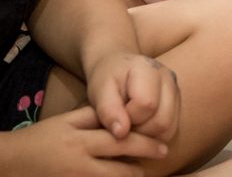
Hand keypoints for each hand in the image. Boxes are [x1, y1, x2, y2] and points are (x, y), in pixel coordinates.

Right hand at [0, 106, 166, 175]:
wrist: (12, 162)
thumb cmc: (44, 137)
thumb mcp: (69, 120)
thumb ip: (97, 116)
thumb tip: (127, 114)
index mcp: (80, 142)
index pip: (120, 144)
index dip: (145, 145)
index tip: (162, 146)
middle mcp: (79, 165)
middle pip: (120, 170)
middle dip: (142, 167)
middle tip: (160, 157)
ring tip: (140, 170)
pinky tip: (120, 175)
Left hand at [87, 52, 179, 142]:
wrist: (117, 68)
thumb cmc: (106, 79)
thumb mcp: (99, 90)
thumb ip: (108, 110)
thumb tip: (122, 134)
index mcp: (149, 69)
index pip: (147, 104)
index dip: (127, 118)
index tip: (112, 115)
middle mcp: (169, 79)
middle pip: (162, 121)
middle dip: (137, 131)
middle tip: (120, 125)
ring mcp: (176, 92)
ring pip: (168, 129)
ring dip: (145, 136)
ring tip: (128, 127)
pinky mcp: (177, 105)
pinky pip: (169, 131)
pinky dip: (152, 137)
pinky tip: (137, 128)